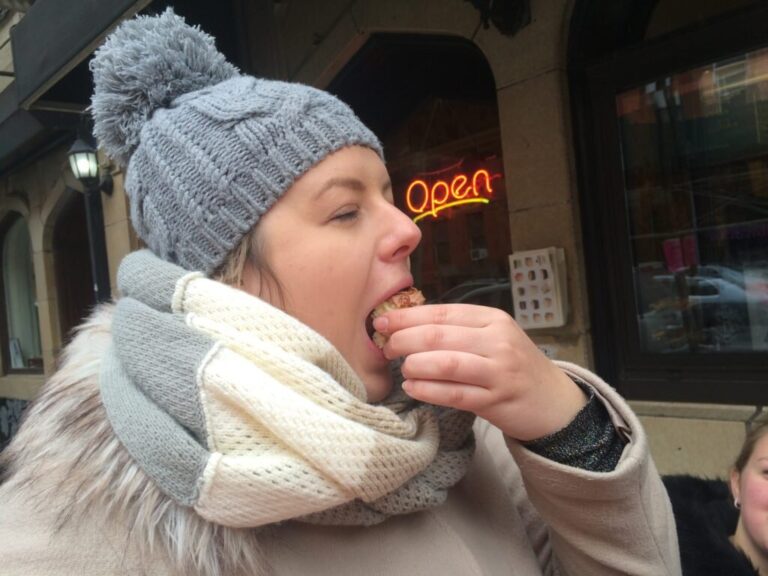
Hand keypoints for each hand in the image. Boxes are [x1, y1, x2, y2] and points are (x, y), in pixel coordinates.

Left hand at [374, 304, 586, 440]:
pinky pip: (454, 394)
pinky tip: (413, 387)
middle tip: (386, 347)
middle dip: (404, 340)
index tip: (383, 321)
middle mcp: (498, 341)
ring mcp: (499, 372)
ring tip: (401, 367)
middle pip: (439, 336)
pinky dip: (428, 390)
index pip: (442, 313)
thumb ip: (458, 329)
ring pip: (445, 364)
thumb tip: (406, 324)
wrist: (553, 400)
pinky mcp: (496, 401)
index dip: (407, 317)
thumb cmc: (513, 365)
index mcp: (493, 319)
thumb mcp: (493, 337)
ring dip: (415, 364)